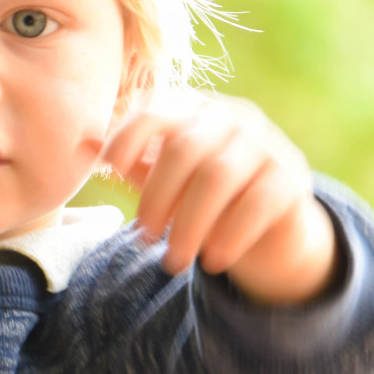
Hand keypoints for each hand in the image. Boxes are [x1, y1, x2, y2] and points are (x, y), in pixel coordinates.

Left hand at [101, 94, 337, 304]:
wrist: (272, 230)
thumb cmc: (205, 199)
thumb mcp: (165, 180)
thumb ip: (131, 162)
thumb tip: (81, 144)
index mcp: (197, 110)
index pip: (157, 111)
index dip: (128, 137)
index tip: (109, 171)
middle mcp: (234, 118)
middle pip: (184, 149)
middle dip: (157, 198)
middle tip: (144, 239)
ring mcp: (267, 145)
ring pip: (218, 178)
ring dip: (189, 226)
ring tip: (173, 263)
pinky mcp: (292, 179)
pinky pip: (256, 204)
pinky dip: (229, 236)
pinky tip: (212, 263)